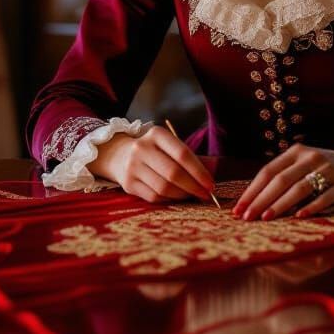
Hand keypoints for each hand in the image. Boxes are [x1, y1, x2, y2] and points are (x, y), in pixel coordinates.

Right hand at [88, 127, 214, 203]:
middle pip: (173, 172)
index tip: (210, 183)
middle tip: (205, 194)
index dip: (199, 171)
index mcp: (156, 134)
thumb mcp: (169, 146)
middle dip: (193, 186)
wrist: (120, 155)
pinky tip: (176, 196)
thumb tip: (213, 171)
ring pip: (164, 187)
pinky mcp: (128, 184)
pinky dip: (169, 199)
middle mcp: (142, 148)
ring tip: (192, 195)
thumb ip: (189, 157)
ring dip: (183, 195)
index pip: (182, 153)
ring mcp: (133, 166)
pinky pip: (154, 197)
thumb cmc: (155, 151)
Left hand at [233, 143, 333, 220]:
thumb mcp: (305, 163)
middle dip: (261, 200)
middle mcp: (311, 158)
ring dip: (281, 204)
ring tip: (266, 218)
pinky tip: (299, 217)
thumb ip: (285, 175)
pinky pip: (325, 197)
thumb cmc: (327, 167)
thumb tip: (254, 199)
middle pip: (281, 180)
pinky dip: (311, 207)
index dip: (252, 190)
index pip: (268, 171)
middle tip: (246, 217)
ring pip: (300, 188)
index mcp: (297, 151)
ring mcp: (328, 170)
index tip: (238, 208)